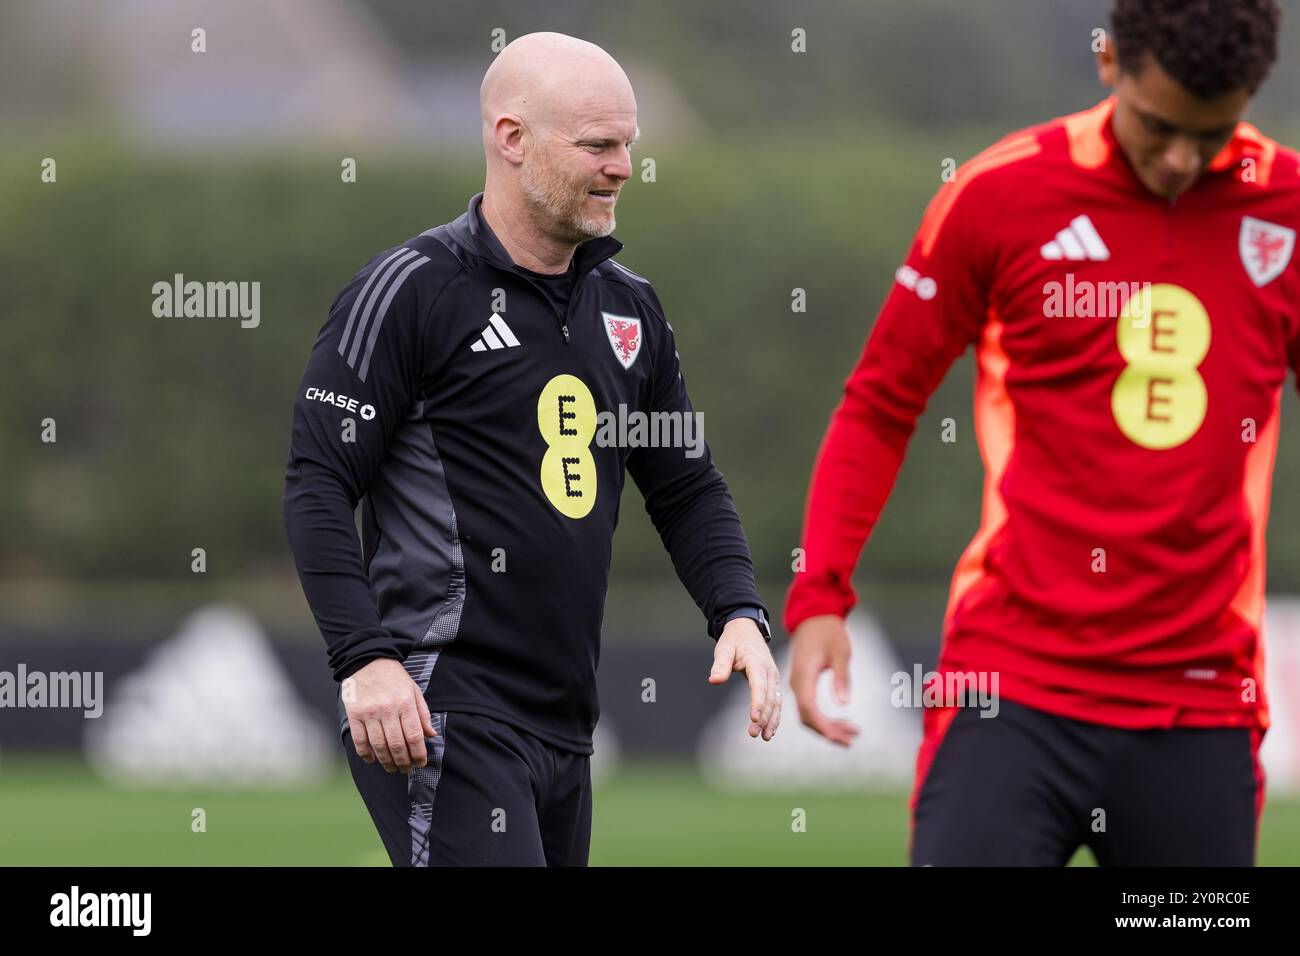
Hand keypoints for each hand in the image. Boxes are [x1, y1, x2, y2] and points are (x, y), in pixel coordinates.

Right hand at [342, 658, 437, 773]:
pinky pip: (360, 740)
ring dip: (386, 761)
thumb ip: (423, 713)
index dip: (419, 753)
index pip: (414, 735)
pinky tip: (372, 760)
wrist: (367, 660)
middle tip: (407, 769)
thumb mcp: (414, 690)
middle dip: (404, 762)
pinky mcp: (354, 715)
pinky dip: (366, 754)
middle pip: (397, 744)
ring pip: (379, 746)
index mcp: (405, 703)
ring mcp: (369, 713)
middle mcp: (387, 709)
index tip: (421, 762)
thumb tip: (431, 735)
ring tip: (392, 768)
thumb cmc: (394, 677)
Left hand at [708, 617, 781, 740]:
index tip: (754, 719)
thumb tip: (714, 681)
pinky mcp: (773, 682)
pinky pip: (776, 701)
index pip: (759, 685)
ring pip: (776, 701)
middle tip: (753, 734)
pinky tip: (770, 730)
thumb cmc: (733, 640)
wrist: (746, 630)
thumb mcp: (723, 648)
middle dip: (763, 717)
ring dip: (771, 720)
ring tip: (765, 737)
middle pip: (769, 697)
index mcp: (758, 662)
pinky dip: (775, 715)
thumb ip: (720, 664)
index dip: (757, 702)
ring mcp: (773, 677)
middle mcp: (770, 671)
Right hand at [788, 614, 860, 746]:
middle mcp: (797, 683)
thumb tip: (844, 704)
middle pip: (807, 717)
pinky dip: (824, 717)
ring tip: (852, 733)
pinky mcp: (803, 683)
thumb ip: (841, 677)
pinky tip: (841, 721)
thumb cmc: (829, 632)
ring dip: (828, 726)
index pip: (809, 709)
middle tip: (852, 740)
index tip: (842, 738)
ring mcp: (799, 684)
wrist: (814, 617)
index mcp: (804, 676)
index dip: (824, 727)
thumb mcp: (841, 652)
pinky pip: (810, 706)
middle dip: (828, 732)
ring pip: (808, 714)